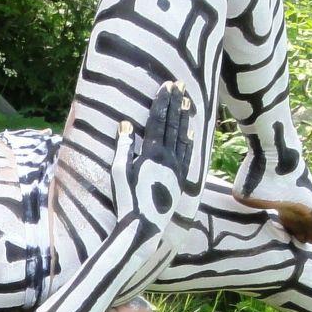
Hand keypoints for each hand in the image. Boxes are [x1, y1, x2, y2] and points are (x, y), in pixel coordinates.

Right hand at [111, 80, 201, 250]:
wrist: (143, 226)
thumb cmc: (127, 199)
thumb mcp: (120, 171)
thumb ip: (124, 146)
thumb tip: (125, 123)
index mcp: (152, 153)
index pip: (158, 121)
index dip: (163, 102)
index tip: (167, 86)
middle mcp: (168, 158)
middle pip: (173, 125)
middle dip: (176, 103)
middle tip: (180, 85)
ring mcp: (176, 169)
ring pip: (183, 137)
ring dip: (185, 118)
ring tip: (188, 101)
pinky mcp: (179, 180)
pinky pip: (187, 156)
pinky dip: (189, 142)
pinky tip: (191, 132)